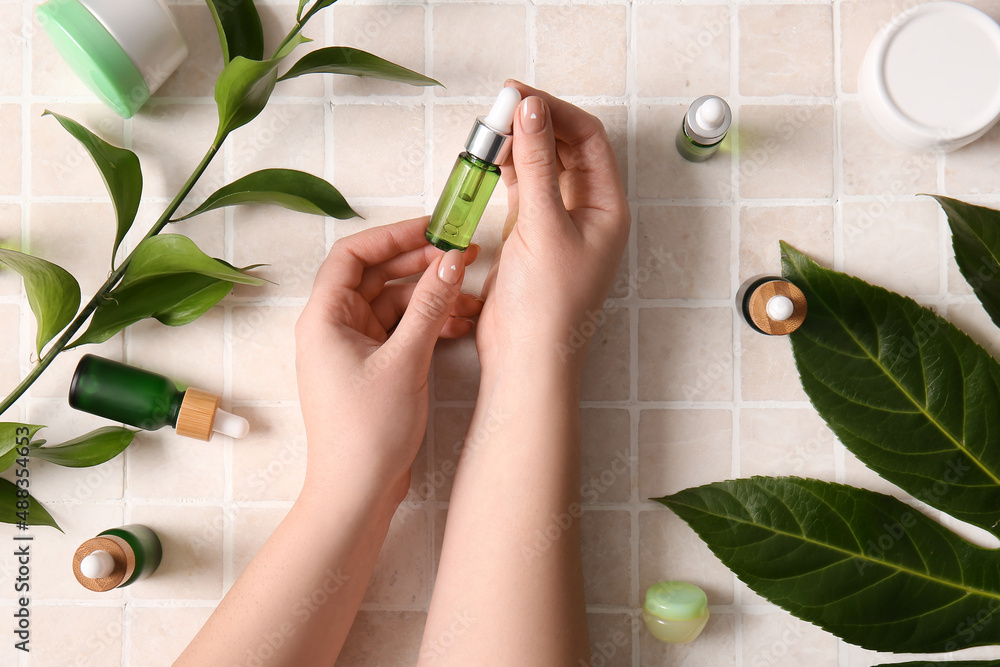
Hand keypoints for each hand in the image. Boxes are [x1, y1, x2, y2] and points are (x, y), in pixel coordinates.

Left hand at [294, 216, 481, 499]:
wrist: (358, 491)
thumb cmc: (366, 432)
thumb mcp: (405, 361)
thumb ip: (430, 307)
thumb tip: (450, 262)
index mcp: (325, 318)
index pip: (353, 255)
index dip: (393, 237)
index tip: (433, 230)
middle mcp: (334, 327)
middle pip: (379, 276)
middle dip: (422, 266)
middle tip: (462, 259)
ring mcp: (354, 347)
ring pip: (395, 304)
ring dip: (432, 298)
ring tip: (472, 298)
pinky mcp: (373, 367)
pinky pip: (402, 330)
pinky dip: (429, 324)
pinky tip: (461, 323)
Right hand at [477, 81, 629, 371]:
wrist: (526, 358)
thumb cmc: (548, 306)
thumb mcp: (543, 226)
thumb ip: (536, 165)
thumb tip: (530, 111)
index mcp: (608, 207)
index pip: (588, 139)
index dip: (555, 111)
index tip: (519, 96)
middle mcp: (589, 211)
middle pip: (566, 147)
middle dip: (536, 124)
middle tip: (499, 107)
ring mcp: (561, 222)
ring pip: (544, 166)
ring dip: (521, 144)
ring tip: (491, 131)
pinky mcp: (533, 235)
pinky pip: (525, 188)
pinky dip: (509, 169)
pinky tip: (492, 159)